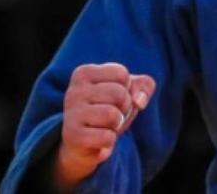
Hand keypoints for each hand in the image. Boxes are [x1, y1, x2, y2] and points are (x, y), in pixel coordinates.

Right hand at [55, 63, 154, 189]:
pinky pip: (107, 137)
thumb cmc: (107, 110)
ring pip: (113, 115)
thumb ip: (144, 85)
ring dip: (116, 124)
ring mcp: (71, 113)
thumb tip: (139, 101)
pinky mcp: (73, 136)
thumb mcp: (129, 91)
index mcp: (84, 73)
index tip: (113, 98)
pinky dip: (109, 140)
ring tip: (105, 126)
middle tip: (111, 115)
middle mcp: (74, 90)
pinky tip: (97, 140)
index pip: (122, 74)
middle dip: (124, 107)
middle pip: (120, 94)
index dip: (127, 89)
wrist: (82, 144)